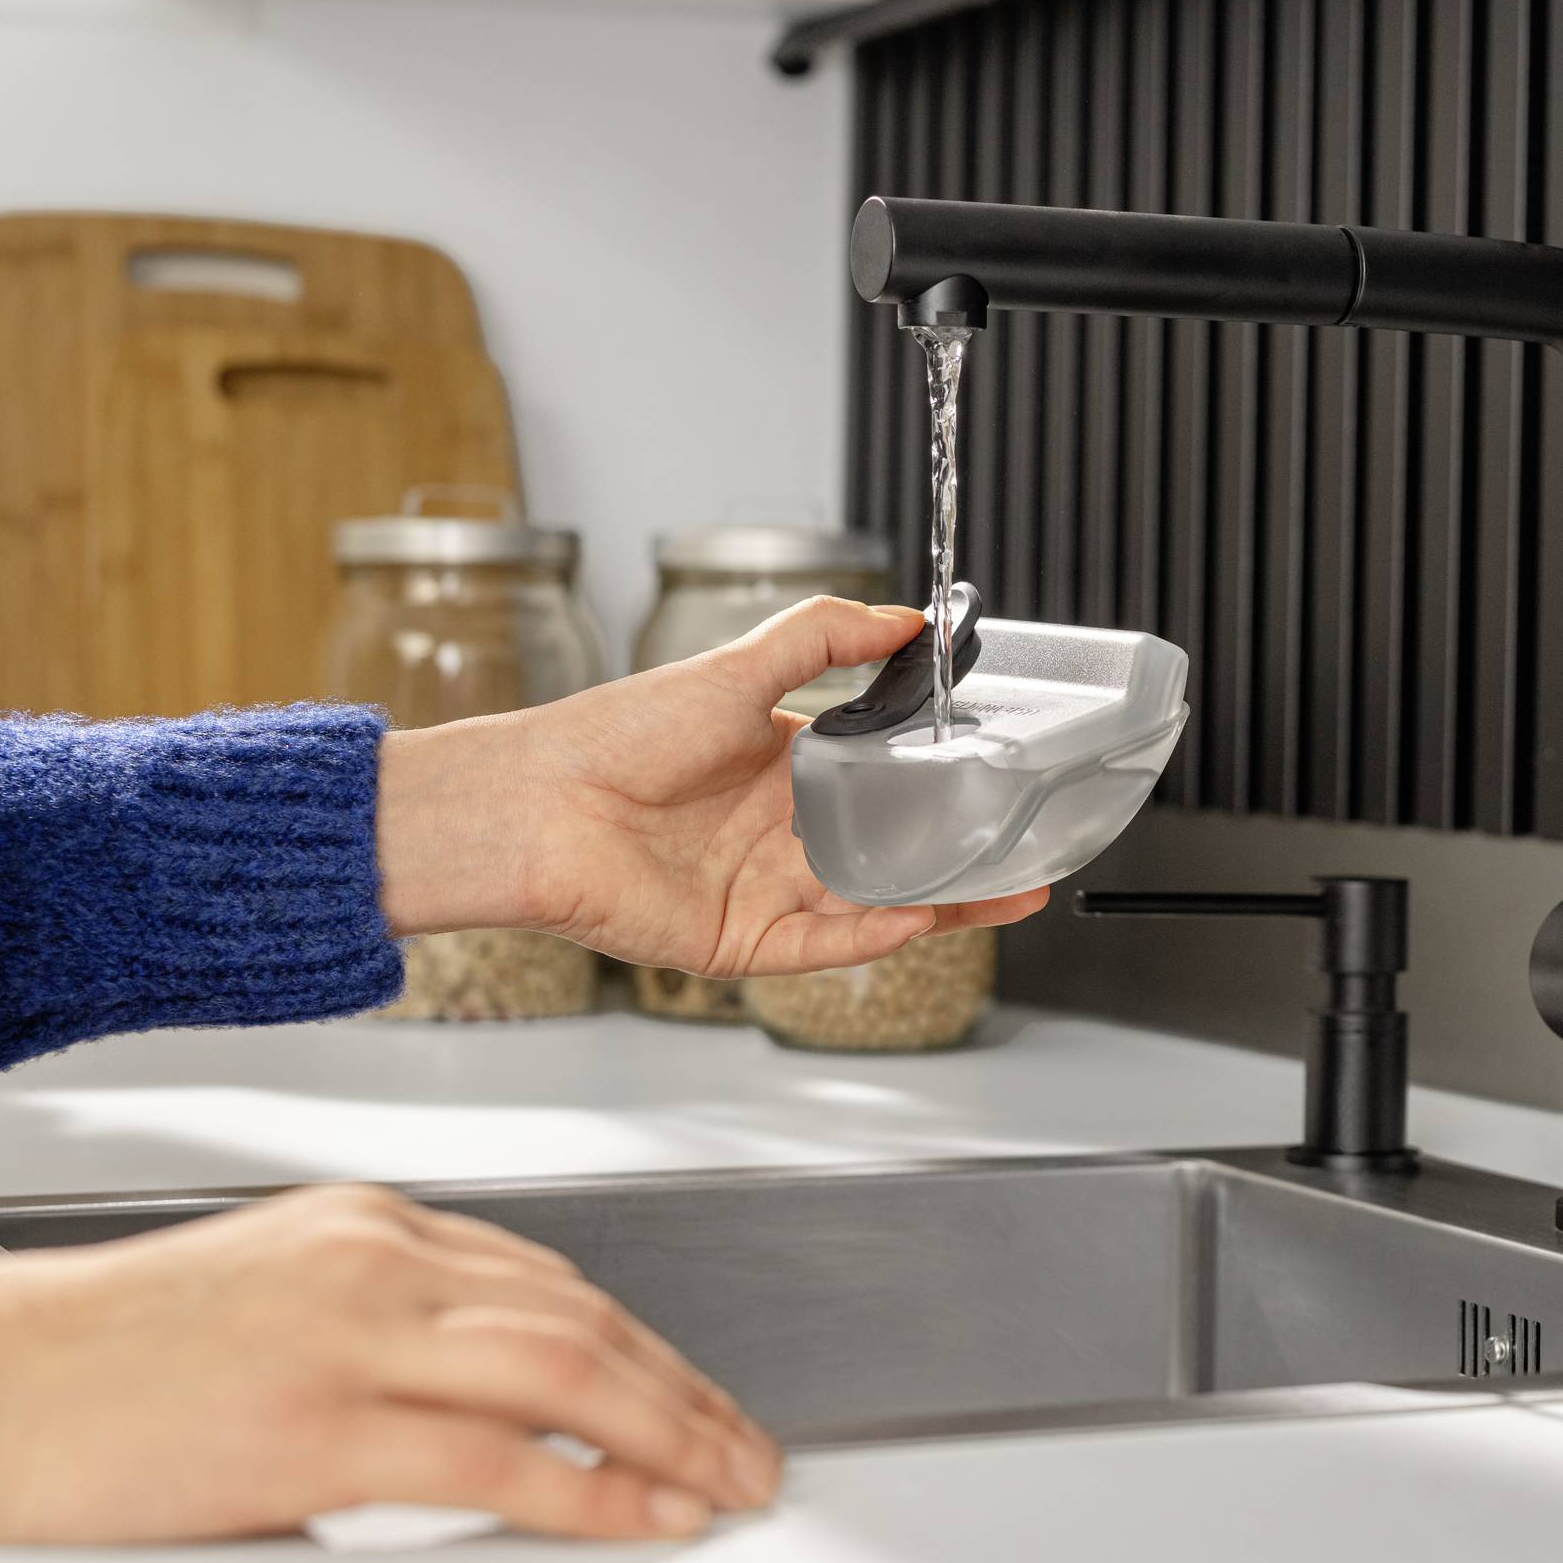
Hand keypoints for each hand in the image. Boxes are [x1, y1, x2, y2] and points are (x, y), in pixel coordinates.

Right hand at [0, 1187, 777, 1543]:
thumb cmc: (88, 1353)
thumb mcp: (262, 1295)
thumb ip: (373, 1327)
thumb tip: (472, 1402)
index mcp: (365, 1224)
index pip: (552, 1276)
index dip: (645, 1341)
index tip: (692, 1390)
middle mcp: (376, 1263)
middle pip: (587, 1317)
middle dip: (686, 1391)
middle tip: (748, 1447)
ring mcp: (352, 1341)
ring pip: (569, 1372)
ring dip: (671, 1434)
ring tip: (728, 1482)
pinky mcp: (318, 1432)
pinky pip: (498, 1460)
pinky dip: (591, 1491)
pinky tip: (645, 1515)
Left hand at [376, 596, 1047, 974]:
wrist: (538, 805)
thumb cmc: (616, 733)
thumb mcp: (736, 667)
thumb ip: (825, 637)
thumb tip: (905, 615)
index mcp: (780, 769)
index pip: (879, 783)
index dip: (936, 785)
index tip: (993, 777)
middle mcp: (776, 834)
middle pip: (890, 853)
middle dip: (960, 858)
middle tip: (1025, 850)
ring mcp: (762, 893)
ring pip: (872, 905)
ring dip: (942, 904)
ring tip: (1008, 893)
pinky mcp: (740, 944)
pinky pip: (823, 946)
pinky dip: (874, 937)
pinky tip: (921, 919)